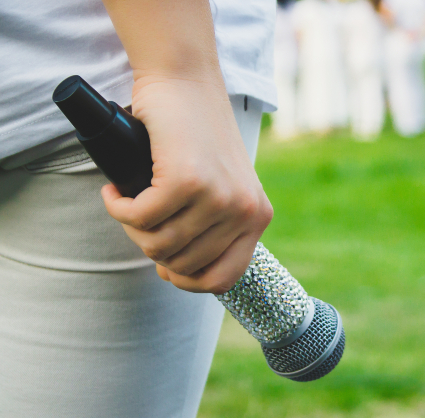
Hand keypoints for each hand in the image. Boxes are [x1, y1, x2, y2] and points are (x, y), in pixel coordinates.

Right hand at [101, 74, 272, 293]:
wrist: (187, 80)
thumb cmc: (197, 134)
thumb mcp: (223, 185)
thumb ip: (218, 224)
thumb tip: (181, 270)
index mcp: (258, 217)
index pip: (223, 279)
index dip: (185, 279)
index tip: (165, 262)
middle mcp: (245, 211)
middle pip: (182, 265)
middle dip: (150, 246)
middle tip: (140, 216)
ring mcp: (219, 197)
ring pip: (158, 245)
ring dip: (132, 227)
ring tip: (130, 200)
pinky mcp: (187, 180)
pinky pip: (139, 218)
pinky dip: (117, 207)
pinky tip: (116, 190)